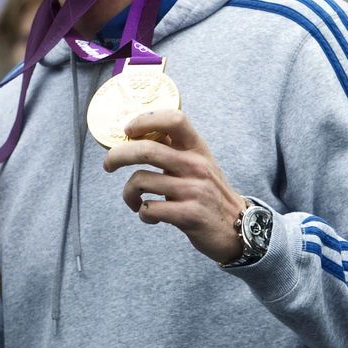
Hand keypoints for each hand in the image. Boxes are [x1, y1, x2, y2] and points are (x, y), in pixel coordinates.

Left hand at [102, 109, 244, 263]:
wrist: (239, 228)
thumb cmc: (210, 193)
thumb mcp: (199, 164)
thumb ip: (174, 150)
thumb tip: (136, 134)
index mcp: (197, 149)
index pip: (175, 119)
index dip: (145, 120)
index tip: (128, 130)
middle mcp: (196, 166)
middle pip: (146, 149)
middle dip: (117, 155)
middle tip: (108, 165)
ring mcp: (193, 190)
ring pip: (141, 181)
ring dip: (128, 193)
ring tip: (133, 201)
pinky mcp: (189, 215)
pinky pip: (149, 209)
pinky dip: (142, 213)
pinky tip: (148, 216)